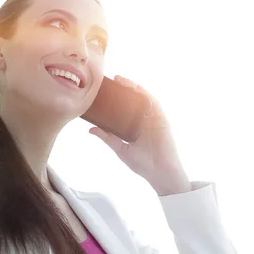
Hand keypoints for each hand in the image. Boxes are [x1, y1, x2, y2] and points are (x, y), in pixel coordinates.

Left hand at [89, 75, 190, 195]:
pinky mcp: (162, 120)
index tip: (103, 91)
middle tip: (111, 80)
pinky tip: (136, 89)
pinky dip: (145, 95)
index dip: (114, 99)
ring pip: (143, 99)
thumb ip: (107, 137)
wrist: (159, 173)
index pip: (123, 109)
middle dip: (123, 89)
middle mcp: (143, 121)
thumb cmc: (142, 164)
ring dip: (133, 88)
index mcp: (133, 127)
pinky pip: (154, 104)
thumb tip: (91, 129)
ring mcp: (153, 119)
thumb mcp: (120, 148)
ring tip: (121, 80)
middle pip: (132, 101)